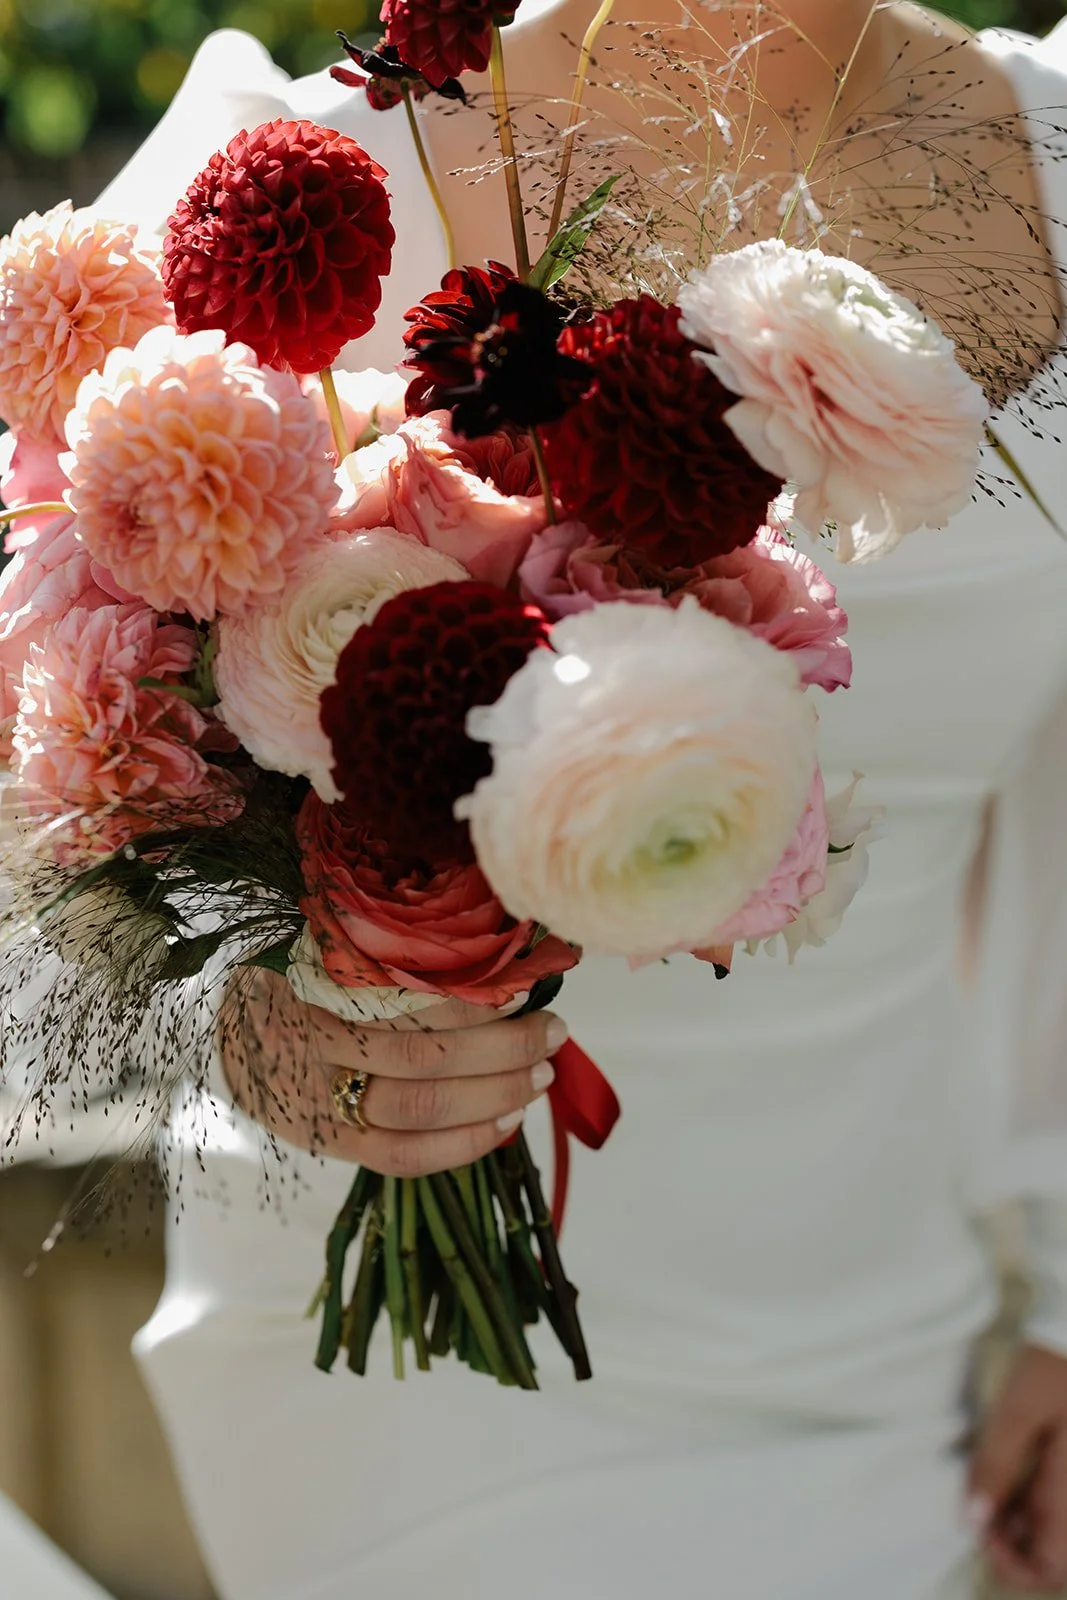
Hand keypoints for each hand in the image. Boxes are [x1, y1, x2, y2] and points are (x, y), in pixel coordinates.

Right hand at [219, 972, 566, 1176]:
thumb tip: (487, 949)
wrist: (214, 1029)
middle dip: (501, 1049)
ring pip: (419, 1108)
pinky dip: (462, 1144)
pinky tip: (506, 1123)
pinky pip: (402, 1156)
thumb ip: (383, 949)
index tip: (525, 987)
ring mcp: (317, 1101)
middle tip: (554, 1033)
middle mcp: (310, 1045)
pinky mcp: (328, 1142)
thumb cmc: (283, 974)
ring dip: (494, 1093)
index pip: (402, 1001)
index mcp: (308, 983)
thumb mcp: (319, 942)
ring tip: (541, 1074)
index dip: (472, 1002)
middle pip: (421, 1057)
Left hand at [969, 1344, 1066, 1591]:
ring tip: (991, 1481)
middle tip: (981, 1503)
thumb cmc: (1057, 1365)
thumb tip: (971, 1521)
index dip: (1012, 1564)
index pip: (1052, 1570)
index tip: (981, 1526)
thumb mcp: (1018, 1410)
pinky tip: (1013, 1468)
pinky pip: (1061, 1504)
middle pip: (1054, 1556)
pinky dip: (1035, 1500)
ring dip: (1022, 1520)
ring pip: (1056, 1530)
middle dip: (1013, 1542)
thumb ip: (995, 1466)